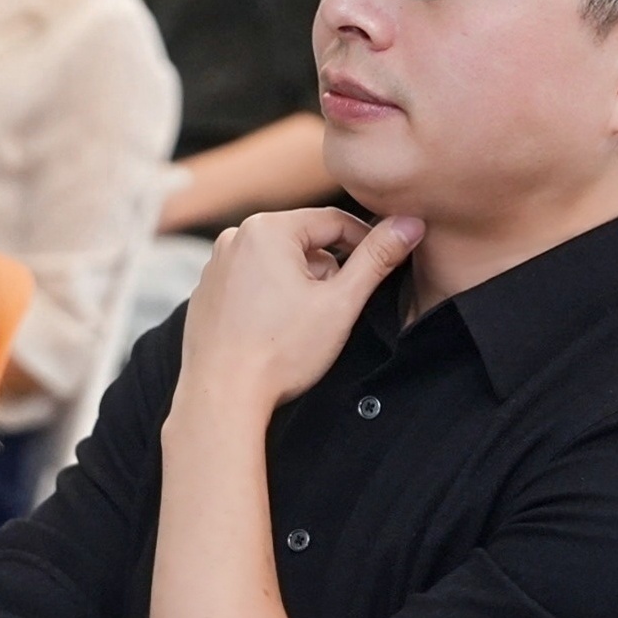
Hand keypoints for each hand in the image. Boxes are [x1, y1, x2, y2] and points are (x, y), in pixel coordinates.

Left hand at [174, 208, 422, 420]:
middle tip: (333, 312)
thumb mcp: (340, 303)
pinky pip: (251, 282)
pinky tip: (274, 332)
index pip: (335, 221)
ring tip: (300, 327)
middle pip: (304, 242)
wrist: (222, 397)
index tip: (383, 267)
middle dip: (327, 272)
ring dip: (299, 286)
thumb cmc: (280, 352)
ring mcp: (216, 264)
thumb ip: (377, 259)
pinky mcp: (207, 291)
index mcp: (268, 229)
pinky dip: (270, 299)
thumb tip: (409, 224)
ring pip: (278, 263)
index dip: (367, 243)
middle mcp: (235, 237)